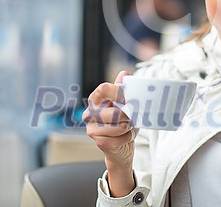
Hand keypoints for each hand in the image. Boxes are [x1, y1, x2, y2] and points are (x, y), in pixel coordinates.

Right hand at [82, 70, 137, 196]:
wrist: (120, 146)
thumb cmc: (121, 121)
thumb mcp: (123, 103)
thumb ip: (122, 88)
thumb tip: (124, 74)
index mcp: (95, 99)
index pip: (104, 89)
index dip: (118, 92)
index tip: (127, 98)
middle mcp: (90, 113)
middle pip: (115, 111)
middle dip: (128, 116)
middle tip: (130, 117)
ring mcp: (92, 129)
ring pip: (120, 125)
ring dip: (129, 127)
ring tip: (128, 127)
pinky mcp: (99, 142)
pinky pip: (121, 138)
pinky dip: (128, 137)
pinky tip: (125, 137)